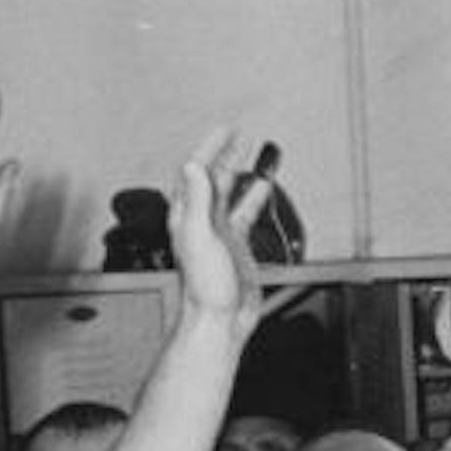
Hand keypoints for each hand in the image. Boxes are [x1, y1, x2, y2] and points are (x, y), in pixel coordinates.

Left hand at [169, 129, 264, 340]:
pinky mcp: (235, 245)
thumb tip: (194, 166)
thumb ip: (197, 200)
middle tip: (237, 135)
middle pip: (212, 177)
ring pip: (229, 193)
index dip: (210, 147)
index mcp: (188, 215)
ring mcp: (219, 232)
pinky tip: (262, 190)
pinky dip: (253, 198)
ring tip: (250, 154)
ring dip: (239, 172)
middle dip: (224, 153)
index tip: (226, 130)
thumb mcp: (200, 238)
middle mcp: (202, 220)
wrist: (219, 320)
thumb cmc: (204, 287)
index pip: (197, 171)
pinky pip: (245, 213)